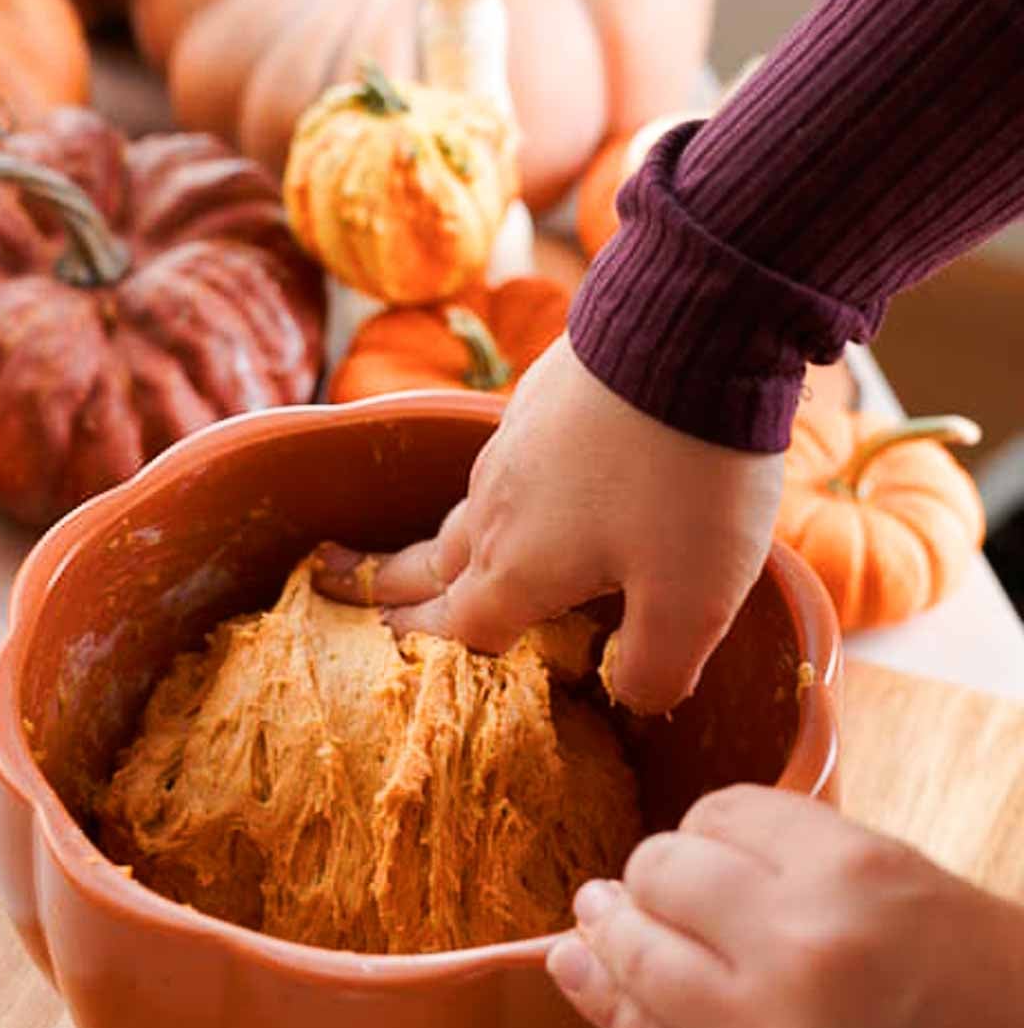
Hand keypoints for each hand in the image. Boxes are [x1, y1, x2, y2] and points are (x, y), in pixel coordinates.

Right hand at [314, 335, 784, 712]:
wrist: (690, 330)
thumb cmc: (687, 479)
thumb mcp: (694, 601)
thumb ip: (657, 669)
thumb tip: (632, 697)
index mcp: (517, 569)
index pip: (458, 630)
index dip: (432, 653)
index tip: (386, 659)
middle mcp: (496, 509)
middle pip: (434, 564)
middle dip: (391, 588)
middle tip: (334, 587)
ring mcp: (512, 447)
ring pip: (465, 510)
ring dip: (440, 540)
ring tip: (425, 553)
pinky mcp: (540, 399)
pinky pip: (502, 462)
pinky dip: (496, 490)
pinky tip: (514, 483)